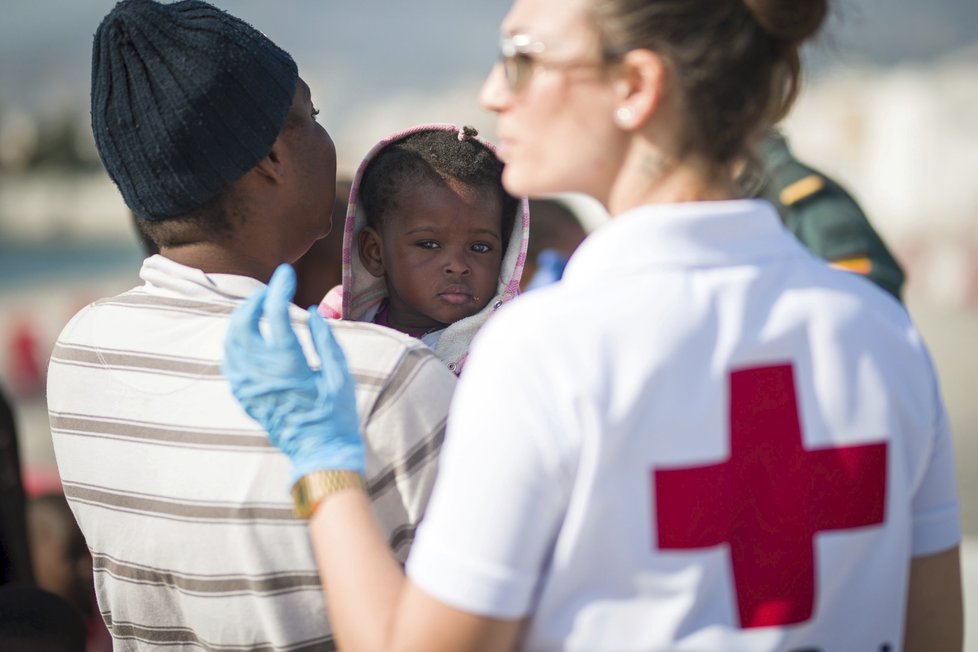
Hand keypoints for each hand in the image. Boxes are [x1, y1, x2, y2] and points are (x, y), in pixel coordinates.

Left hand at [223, 264, 363, 484]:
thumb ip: (324, 340)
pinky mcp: (245, 396)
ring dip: (241, 319)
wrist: (319, 451)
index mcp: (288, 364)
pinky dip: (235, 341)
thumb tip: (310, 313)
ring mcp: (249, 385)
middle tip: (271, 291)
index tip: (286, 273)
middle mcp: (262, 372)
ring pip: (231, 341)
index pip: (275, 314)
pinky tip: (248, 336)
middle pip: (243, 323)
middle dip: (254, 300)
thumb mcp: (339, 374)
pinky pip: (230, 361)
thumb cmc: (336, 414)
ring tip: (257, 309)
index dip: (279, 288)